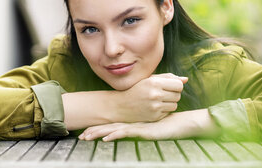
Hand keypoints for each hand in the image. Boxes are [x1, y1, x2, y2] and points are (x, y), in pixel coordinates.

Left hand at [79, 109, 219, 140]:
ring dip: (98, 133)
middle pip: (109, 126)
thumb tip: (131, 130)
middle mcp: (131, 123)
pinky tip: (106, 139)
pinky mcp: (142, 130)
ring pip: (113, 129)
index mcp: (130, 123)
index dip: (99, 127)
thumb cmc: (166, 124)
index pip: (112, 125)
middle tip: (81, 136)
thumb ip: (140, 128)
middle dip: (94, 131)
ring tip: (86, 137)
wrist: (179, 123)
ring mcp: (135, 126)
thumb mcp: (150, 126)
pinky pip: (125, 133)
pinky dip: (114, 135)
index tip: (87, 131)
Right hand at [114, 73, 186, 122]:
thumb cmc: (137, 89)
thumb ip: (168, 77)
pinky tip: (154, 107)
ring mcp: (155, 106)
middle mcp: (155, 94)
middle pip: (178, 95)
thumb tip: (186, 79)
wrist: (121, 105)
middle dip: (173, 94)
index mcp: (154, 82)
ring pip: (175, 104)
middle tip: (162, 94)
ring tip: (159, 100)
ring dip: (169, 103)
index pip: (179, 85)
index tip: (169, 86)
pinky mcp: (155, 116)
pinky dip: (164, 110)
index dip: (176, 86)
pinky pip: (168, 112)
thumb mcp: (149, 79)